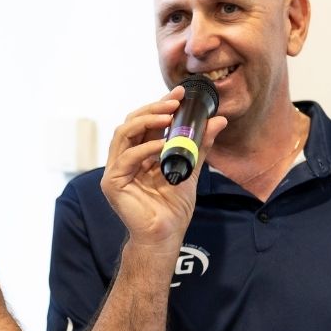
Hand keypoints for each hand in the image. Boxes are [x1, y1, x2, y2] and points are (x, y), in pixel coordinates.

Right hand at [99, 92, 228, 249]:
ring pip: (124, 133)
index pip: (146, 122)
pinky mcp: (112, 182)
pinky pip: (127, 157)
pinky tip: (163, 146)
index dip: (160, 105)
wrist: (165, 236)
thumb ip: (200, 145)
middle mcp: (124, 158)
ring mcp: (116, 170)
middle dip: (154, 108)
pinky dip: (146, 148)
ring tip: (169, 117)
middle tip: (176, 101)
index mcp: (139, 153)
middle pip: (132, 122)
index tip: (180, 93)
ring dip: (147, 121)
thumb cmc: (173, 208)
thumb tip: (219, 120)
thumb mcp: (191, 169)